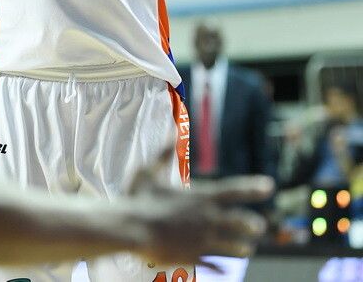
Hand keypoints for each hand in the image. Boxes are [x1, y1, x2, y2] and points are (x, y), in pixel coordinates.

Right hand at [127, 153, 272, 268]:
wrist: (132, 228)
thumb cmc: (139, 197)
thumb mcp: (150, 171)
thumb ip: (165, 153)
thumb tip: (173, 132)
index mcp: (200, 196)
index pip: (234, 190)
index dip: (253, 188)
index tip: (269, 186)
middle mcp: (207, 218)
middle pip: (240, 222)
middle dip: (252, 224)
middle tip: (260, 226)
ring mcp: (202, 240)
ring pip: (231, 246)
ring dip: (242, 247)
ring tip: (248, 249)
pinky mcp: (193, 257)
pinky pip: (213, 264)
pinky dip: (220, 266)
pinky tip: (225, 270)